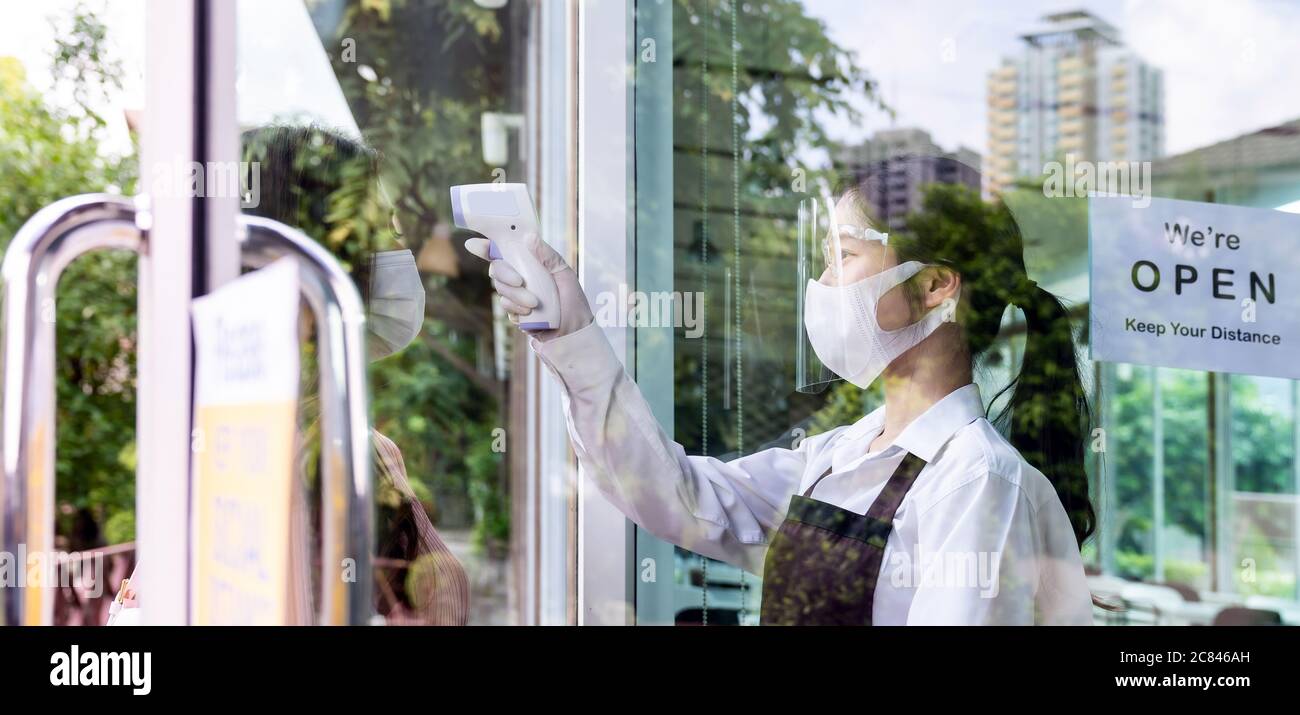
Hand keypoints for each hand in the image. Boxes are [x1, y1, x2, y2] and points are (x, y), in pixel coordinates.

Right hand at [465, 232, 593, 341]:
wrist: (573, 335)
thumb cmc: (573, 302)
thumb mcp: (564, 274)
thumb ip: (547, 255)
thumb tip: (529, 237)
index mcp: (531, 263)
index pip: (505, 251)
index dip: (487, 246)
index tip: (473, 244)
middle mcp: (521, 276)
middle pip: (497, 269)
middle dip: (505, 274)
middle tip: (520, 282)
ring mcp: (516, 295)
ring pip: (500, 289)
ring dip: (515, 295)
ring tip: (535, 303)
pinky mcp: (515, 312)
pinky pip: (505, 306)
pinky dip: (515, 309)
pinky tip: (529, 314)